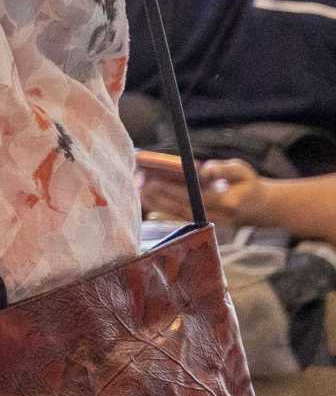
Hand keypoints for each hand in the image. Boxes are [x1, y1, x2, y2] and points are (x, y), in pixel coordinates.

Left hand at [139, 153, 272, 226]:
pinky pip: (181, 220)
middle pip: (183, 208)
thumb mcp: (242, 171)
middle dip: (159, 196)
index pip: (195, 197)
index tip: (153, 181)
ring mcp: (209, 224)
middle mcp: (217, 217)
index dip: (173, 190)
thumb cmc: (246, 184)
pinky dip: (163, 212)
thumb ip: (225, 169)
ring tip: (138, 190)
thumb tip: (205, 169)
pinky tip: (147, 204)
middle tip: (139, 183)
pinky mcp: (203, 226)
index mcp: (228, 203)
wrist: (256, 207)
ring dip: (157, 204)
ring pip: (179, 215)